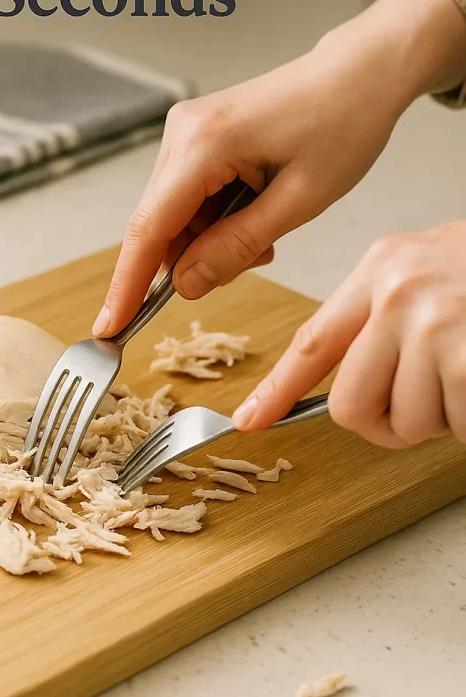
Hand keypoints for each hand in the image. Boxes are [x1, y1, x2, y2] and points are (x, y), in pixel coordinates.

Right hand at [93, 0, 465, 336]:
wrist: (359, 74)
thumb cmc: (343, 125)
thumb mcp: (299, 201)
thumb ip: (236, 247)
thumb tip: (184, 285)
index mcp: (202, 143)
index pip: (149, 229)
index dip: (127, 285)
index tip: (109, 328)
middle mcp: (181, 133)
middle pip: (159, 226)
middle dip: (194, 261)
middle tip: (255, 262)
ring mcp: (185, 132)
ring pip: (175, 217)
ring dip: (212, 241)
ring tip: (268, 233)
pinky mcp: (196, 137)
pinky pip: (188, 199)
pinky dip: (216, 222)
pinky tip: (257, 214)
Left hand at [233, 222, 465, 446]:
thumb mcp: (427, 270)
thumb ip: (382, 318)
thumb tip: (351, 385)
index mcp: (381, 270)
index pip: (315, 341)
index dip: (279, 388)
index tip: (252, 418)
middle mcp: (399, 295)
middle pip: (352, 405)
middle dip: (387, 423)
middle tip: (425, 409)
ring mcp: (436, 326)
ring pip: (408, 422)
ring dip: (442, 419)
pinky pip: (455, 425)